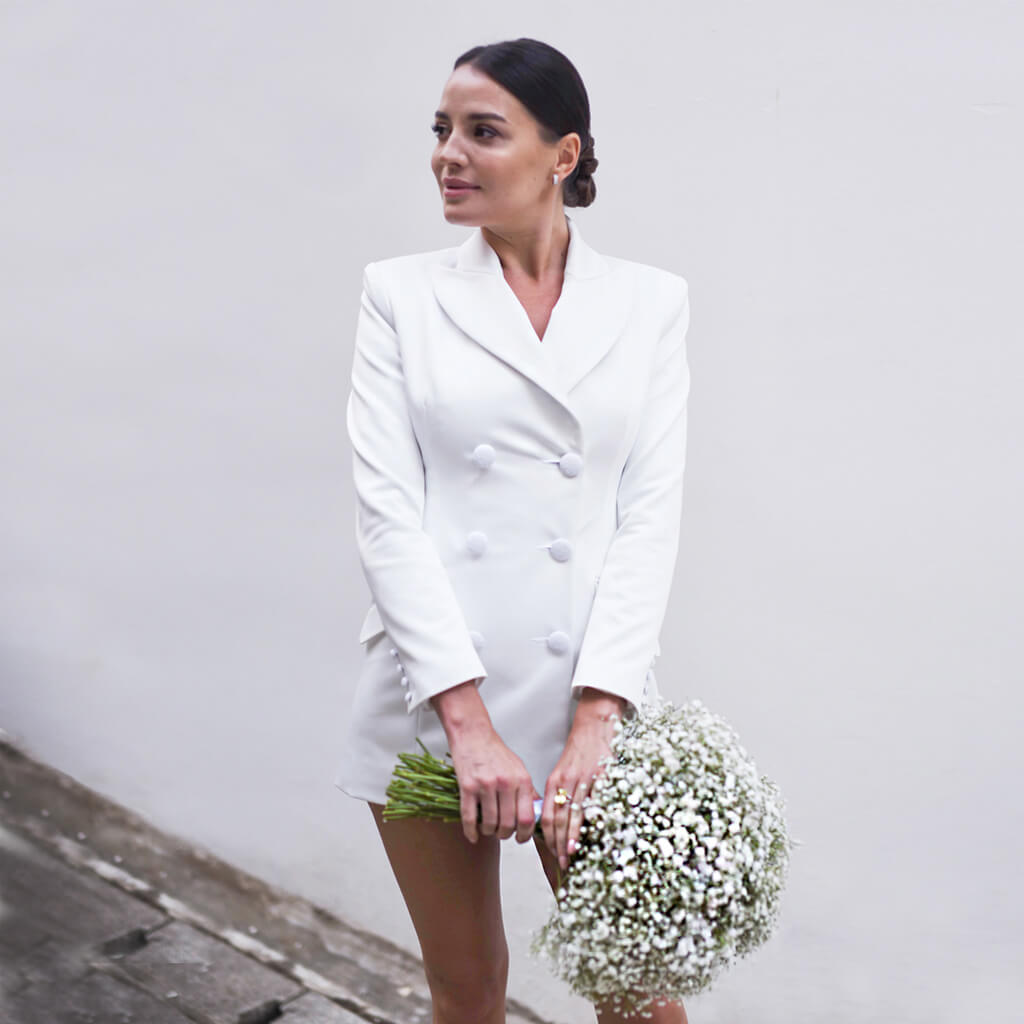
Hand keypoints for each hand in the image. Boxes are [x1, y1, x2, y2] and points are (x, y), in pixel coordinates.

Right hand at [432, 681, 539, 844]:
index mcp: (521, 779)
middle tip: (502, 833)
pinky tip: (473, 835)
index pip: (528, 817)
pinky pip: (470, 818)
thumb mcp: (519, 768)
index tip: (521, 838)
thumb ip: (528, 791)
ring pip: (490, 823)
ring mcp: (485, 785)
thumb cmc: (495, 751)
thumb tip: (536, 814)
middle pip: (508, 824)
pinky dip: (471, 832)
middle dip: (505, 835)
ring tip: (488, 829)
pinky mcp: (467, 787)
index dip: (525, 834)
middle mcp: (505, 783)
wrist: (473, 735)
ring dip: (489, 832)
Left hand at [541, 688, 625, 869]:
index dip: (549, 836)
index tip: (553, 853)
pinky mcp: (601, 776)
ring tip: (572, 853)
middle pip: (560, 818)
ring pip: (576, 813)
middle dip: (559, 842)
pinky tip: (595, 833)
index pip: (548, 814)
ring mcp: (584, 779)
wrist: (595, 727)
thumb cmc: (579, 753)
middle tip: (562, 861)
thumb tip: (554, 822)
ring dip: (573, 836)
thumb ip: (559, 794)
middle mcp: (567, 781)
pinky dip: (594, 819)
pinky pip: (597, 802)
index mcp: (555, 781)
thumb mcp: (563, 772)